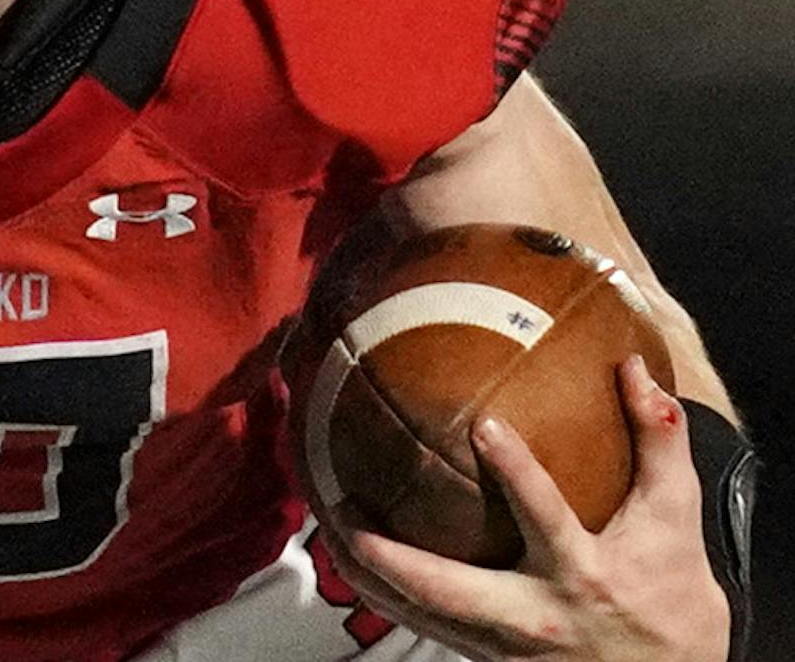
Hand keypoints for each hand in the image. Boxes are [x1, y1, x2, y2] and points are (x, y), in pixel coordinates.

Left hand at [331, 356, 728, 660]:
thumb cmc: (672, 597)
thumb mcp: (675, 518)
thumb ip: (659, 440)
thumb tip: (635, 368)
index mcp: (582, 572)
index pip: (545, 516)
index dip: (517, 472)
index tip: (482, 424)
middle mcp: (535, 614)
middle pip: (449, 590)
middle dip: (391, 556)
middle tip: (345, 511)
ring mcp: (505, 645)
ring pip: (419, 615)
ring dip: (368, 577)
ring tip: (326, 531)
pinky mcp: (487, 659)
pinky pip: (423, 628)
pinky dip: (385, 596)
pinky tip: (354, 565)